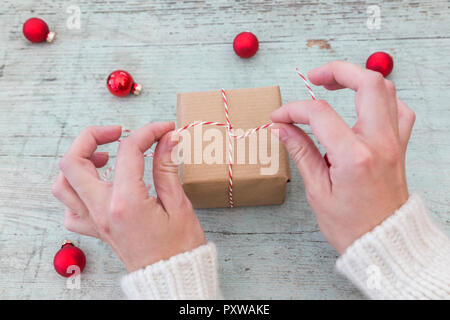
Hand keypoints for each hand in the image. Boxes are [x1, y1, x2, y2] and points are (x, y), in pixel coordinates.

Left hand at [52, 122, 205, 271]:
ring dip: (78, 163)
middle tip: (118, 132)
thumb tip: (167, 138)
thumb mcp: (178, 204)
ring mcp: (95, 222)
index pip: (128, 151)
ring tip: (104, 157)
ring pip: (62, 185)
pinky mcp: (96, 231)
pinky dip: (77, 192)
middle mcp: (102, 211)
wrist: (172, 278)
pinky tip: (97, 187)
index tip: (164, 130)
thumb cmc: (180, 247)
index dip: (148, 132)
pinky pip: (70, 210)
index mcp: (126, 202)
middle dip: (92, 136)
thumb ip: (166, 167)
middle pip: (73, 161)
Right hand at [271, 61, 414, 253]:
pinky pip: (399, 110)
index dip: (294, 110)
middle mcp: (379, 142)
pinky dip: (380, 99)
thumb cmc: (351, 225)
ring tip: (335, 85)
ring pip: (387, 90)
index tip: (279, 117)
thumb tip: (283, 128)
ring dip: (359, 80)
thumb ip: (301, 152)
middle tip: (314, 77)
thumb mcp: (318, 191)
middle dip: (337, 70)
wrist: (384, 243)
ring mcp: (394, 142)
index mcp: (354, 156)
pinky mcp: (400, 146)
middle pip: (367, 83)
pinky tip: (363, 106)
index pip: (319, 114)